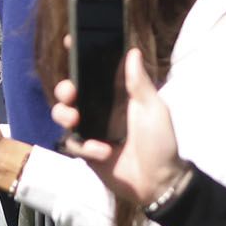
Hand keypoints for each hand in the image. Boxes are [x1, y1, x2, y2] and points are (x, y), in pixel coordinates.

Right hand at [53, 49, 186, 207]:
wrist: (157, 182)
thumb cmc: (160, 143)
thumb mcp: (153, 109)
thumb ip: (139, 83)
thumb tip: (132, 51)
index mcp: (118, 97)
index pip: (96, 72)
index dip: (82, 57)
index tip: (70, 42)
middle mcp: (101, 110)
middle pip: (72, 92)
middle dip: (64, 89)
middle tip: (70, 92)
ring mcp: (92, 130)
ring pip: (64, 115)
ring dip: (64, 114)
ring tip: (75, 121)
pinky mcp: (86, 151)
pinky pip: (73, 143)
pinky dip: (84, 146)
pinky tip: (103, 151)